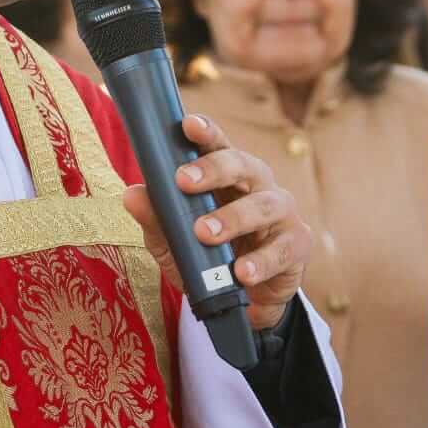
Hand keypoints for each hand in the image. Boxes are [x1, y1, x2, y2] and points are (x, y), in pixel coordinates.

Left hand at [123, 113, 312, 330]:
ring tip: (204, 232)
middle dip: (215, 169)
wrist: (245, 302)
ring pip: (265, 205)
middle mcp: (259, 187)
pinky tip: (241, 272)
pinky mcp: (296, 246)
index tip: (188, 125)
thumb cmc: (211, 261)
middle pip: (245, 165)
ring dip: (233, 217)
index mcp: (229, 178)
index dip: (207, 133)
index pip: (219, 146)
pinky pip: (282, 250)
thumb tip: (131, 194)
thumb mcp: (175, 243)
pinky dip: (261, 261)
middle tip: (183, 181)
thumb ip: (157, 219)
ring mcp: (282, 215)